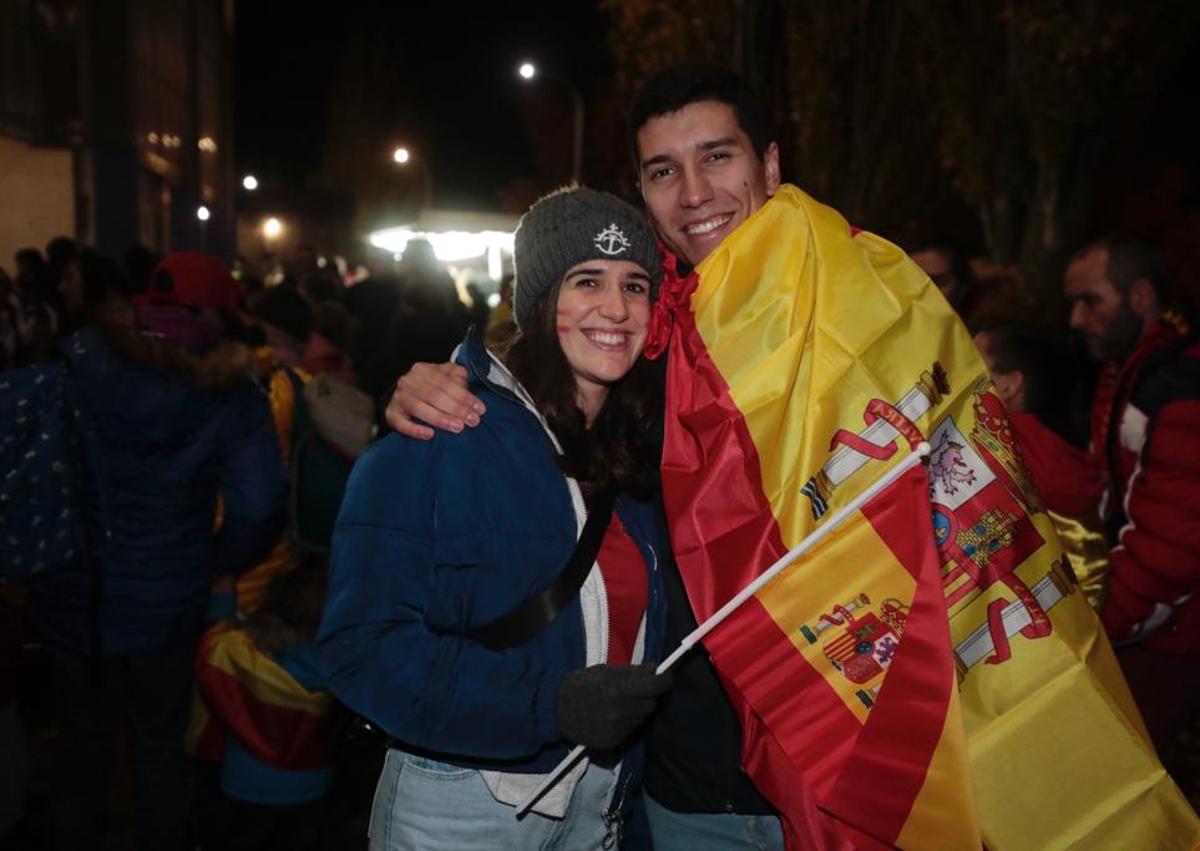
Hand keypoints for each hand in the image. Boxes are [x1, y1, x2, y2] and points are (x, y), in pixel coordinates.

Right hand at [384, 361, 486, 439]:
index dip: (464, 396)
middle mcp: (408, 382)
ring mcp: (398, 398)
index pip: (445, 382)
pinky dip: (416, 430)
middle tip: (472, 421)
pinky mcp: (391, 415)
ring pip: (420, 409)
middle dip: (456, 409)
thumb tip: (465, 385)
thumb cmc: (429, 388)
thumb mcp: (444, 376)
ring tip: (458, 427)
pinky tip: (430, 435)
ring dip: (441, 419)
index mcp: (423, 370)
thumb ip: (456, 377)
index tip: (479, 409)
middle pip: (434, 395)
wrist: (402, 397)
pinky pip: (402, 424)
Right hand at [556, 664, 671, 749]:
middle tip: (637, 688)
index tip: (665, 675)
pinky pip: (631, 729)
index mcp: (619, 690)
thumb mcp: (605, 671)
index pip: (656, 687)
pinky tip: (613, 715)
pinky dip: (627, 721)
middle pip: (651, 704)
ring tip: (621, 702)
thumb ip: (632, 671)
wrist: (555, 710)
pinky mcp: (613, 741)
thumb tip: (655, 669)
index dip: (664, 680)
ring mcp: (617, 729)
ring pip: (642, 717)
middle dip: (648, 695)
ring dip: (637, 708)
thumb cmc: (581, 684)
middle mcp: (621, 712)